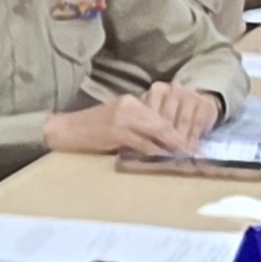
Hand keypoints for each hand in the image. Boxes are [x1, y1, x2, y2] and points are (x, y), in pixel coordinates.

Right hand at [46, 85, 216, 159]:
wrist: (62, 130)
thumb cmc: (88, 130)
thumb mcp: (116, 123)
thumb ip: (137, 128)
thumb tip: (161, 144)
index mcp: (131, 102)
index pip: (162, 116)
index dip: (180, 131)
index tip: (194, 144)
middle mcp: (129, 105)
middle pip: (163, 123)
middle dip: (182, 139)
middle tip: (198, 153)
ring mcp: (122, 116)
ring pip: (156, 131)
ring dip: (174, 146)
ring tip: (187, 158)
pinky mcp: (115, 130)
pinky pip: (142, 142)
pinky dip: (155, 151)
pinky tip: (165, 159)